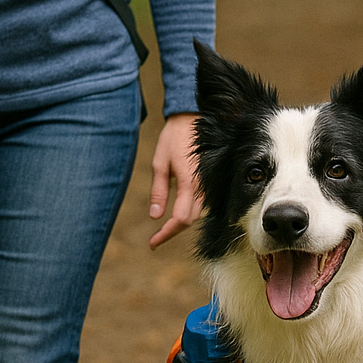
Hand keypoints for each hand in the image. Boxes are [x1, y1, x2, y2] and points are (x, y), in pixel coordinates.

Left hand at [148, 112, 201, 248]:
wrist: (191, 119)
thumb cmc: (173, 138)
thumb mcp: (159, 164)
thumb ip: (158, 192)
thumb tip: (155, 217)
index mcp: (188, 182)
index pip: (180, 219)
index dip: (166, 234)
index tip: (152, 243)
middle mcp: (202, 186)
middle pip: (189, 220)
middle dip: (171, 232)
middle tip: (154, 239)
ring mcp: (208, 184)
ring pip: (196, 214)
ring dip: (180, 224)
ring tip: (163, 230)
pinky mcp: (209, 181)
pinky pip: (200, 204)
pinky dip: (188, 213)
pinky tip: (177, 214)